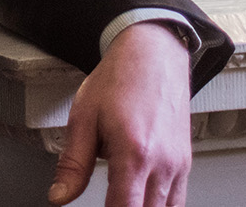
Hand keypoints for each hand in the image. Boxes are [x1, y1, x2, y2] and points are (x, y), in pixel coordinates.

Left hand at [47, 21, 194, 206]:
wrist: (152, 54)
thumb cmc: (120, 79)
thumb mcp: (84, 118)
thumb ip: (73, 164)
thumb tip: (60, 195)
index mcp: (134, 153)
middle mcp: (162, 163)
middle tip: (108, 202)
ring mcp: (178, 164)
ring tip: (121, 199)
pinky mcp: (186, 162)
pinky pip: (177, 200)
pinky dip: (160, 206)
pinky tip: (142, 201)